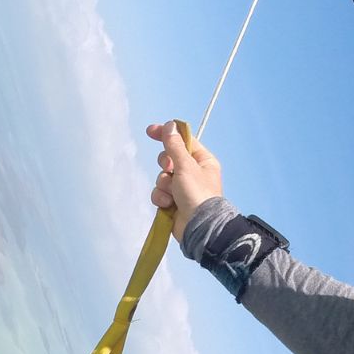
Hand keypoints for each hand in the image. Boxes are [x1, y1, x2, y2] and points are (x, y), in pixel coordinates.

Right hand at [146, 121, 221, 242]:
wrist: (198, 227)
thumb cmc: (197, 194)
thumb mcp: (186, 165)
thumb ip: (175, 145)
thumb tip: (170, 126)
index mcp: (202, 161)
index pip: (182, 141)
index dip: (167, 135)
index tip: (150, 131)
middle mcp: (193, 173)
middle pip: (169, 159)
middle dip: (166, 166)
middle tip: (171, 172)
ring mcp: (182, 188)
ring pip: (162, 177)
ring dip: (164, 185)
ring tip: (173, 195)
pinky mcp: (173, 202)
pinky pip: (159, 193)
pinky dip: (161, 198)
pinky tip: (169, 205)